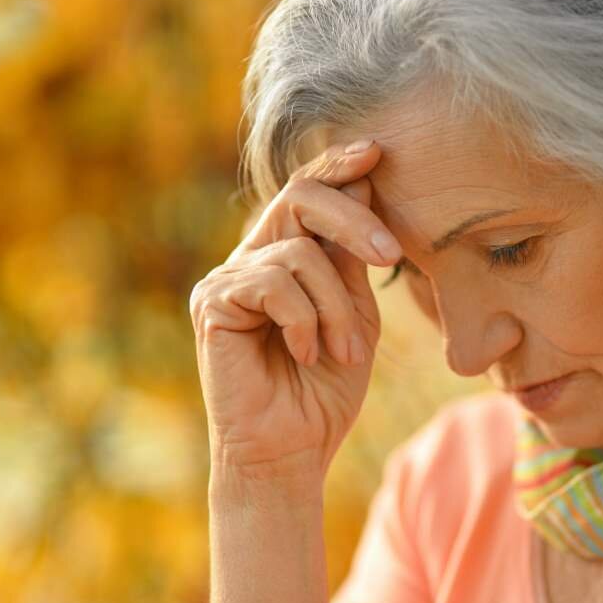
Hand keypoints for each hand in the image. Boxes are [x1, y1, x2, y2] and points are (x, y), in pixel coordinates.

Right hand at [188, 139, 399, 486]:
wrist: (292, 450)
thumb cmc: (325, 388)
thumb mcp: (353, 313)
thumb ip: (352, 257)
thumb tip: (365, 182)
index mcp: (287, 255)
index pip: (308, 193)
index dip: (338, 167)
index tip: (377, 151)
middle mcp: (252, 257)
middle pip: (301, 200)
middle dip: (353, 221)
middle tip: (389, 257)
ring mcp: (228, 278)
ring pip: (297, 252)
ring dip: (335, 306)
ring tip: (343, 351)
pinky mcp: (213, 302)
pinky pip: (273, 282)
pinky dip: (303, 320)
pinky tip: (303, 353)